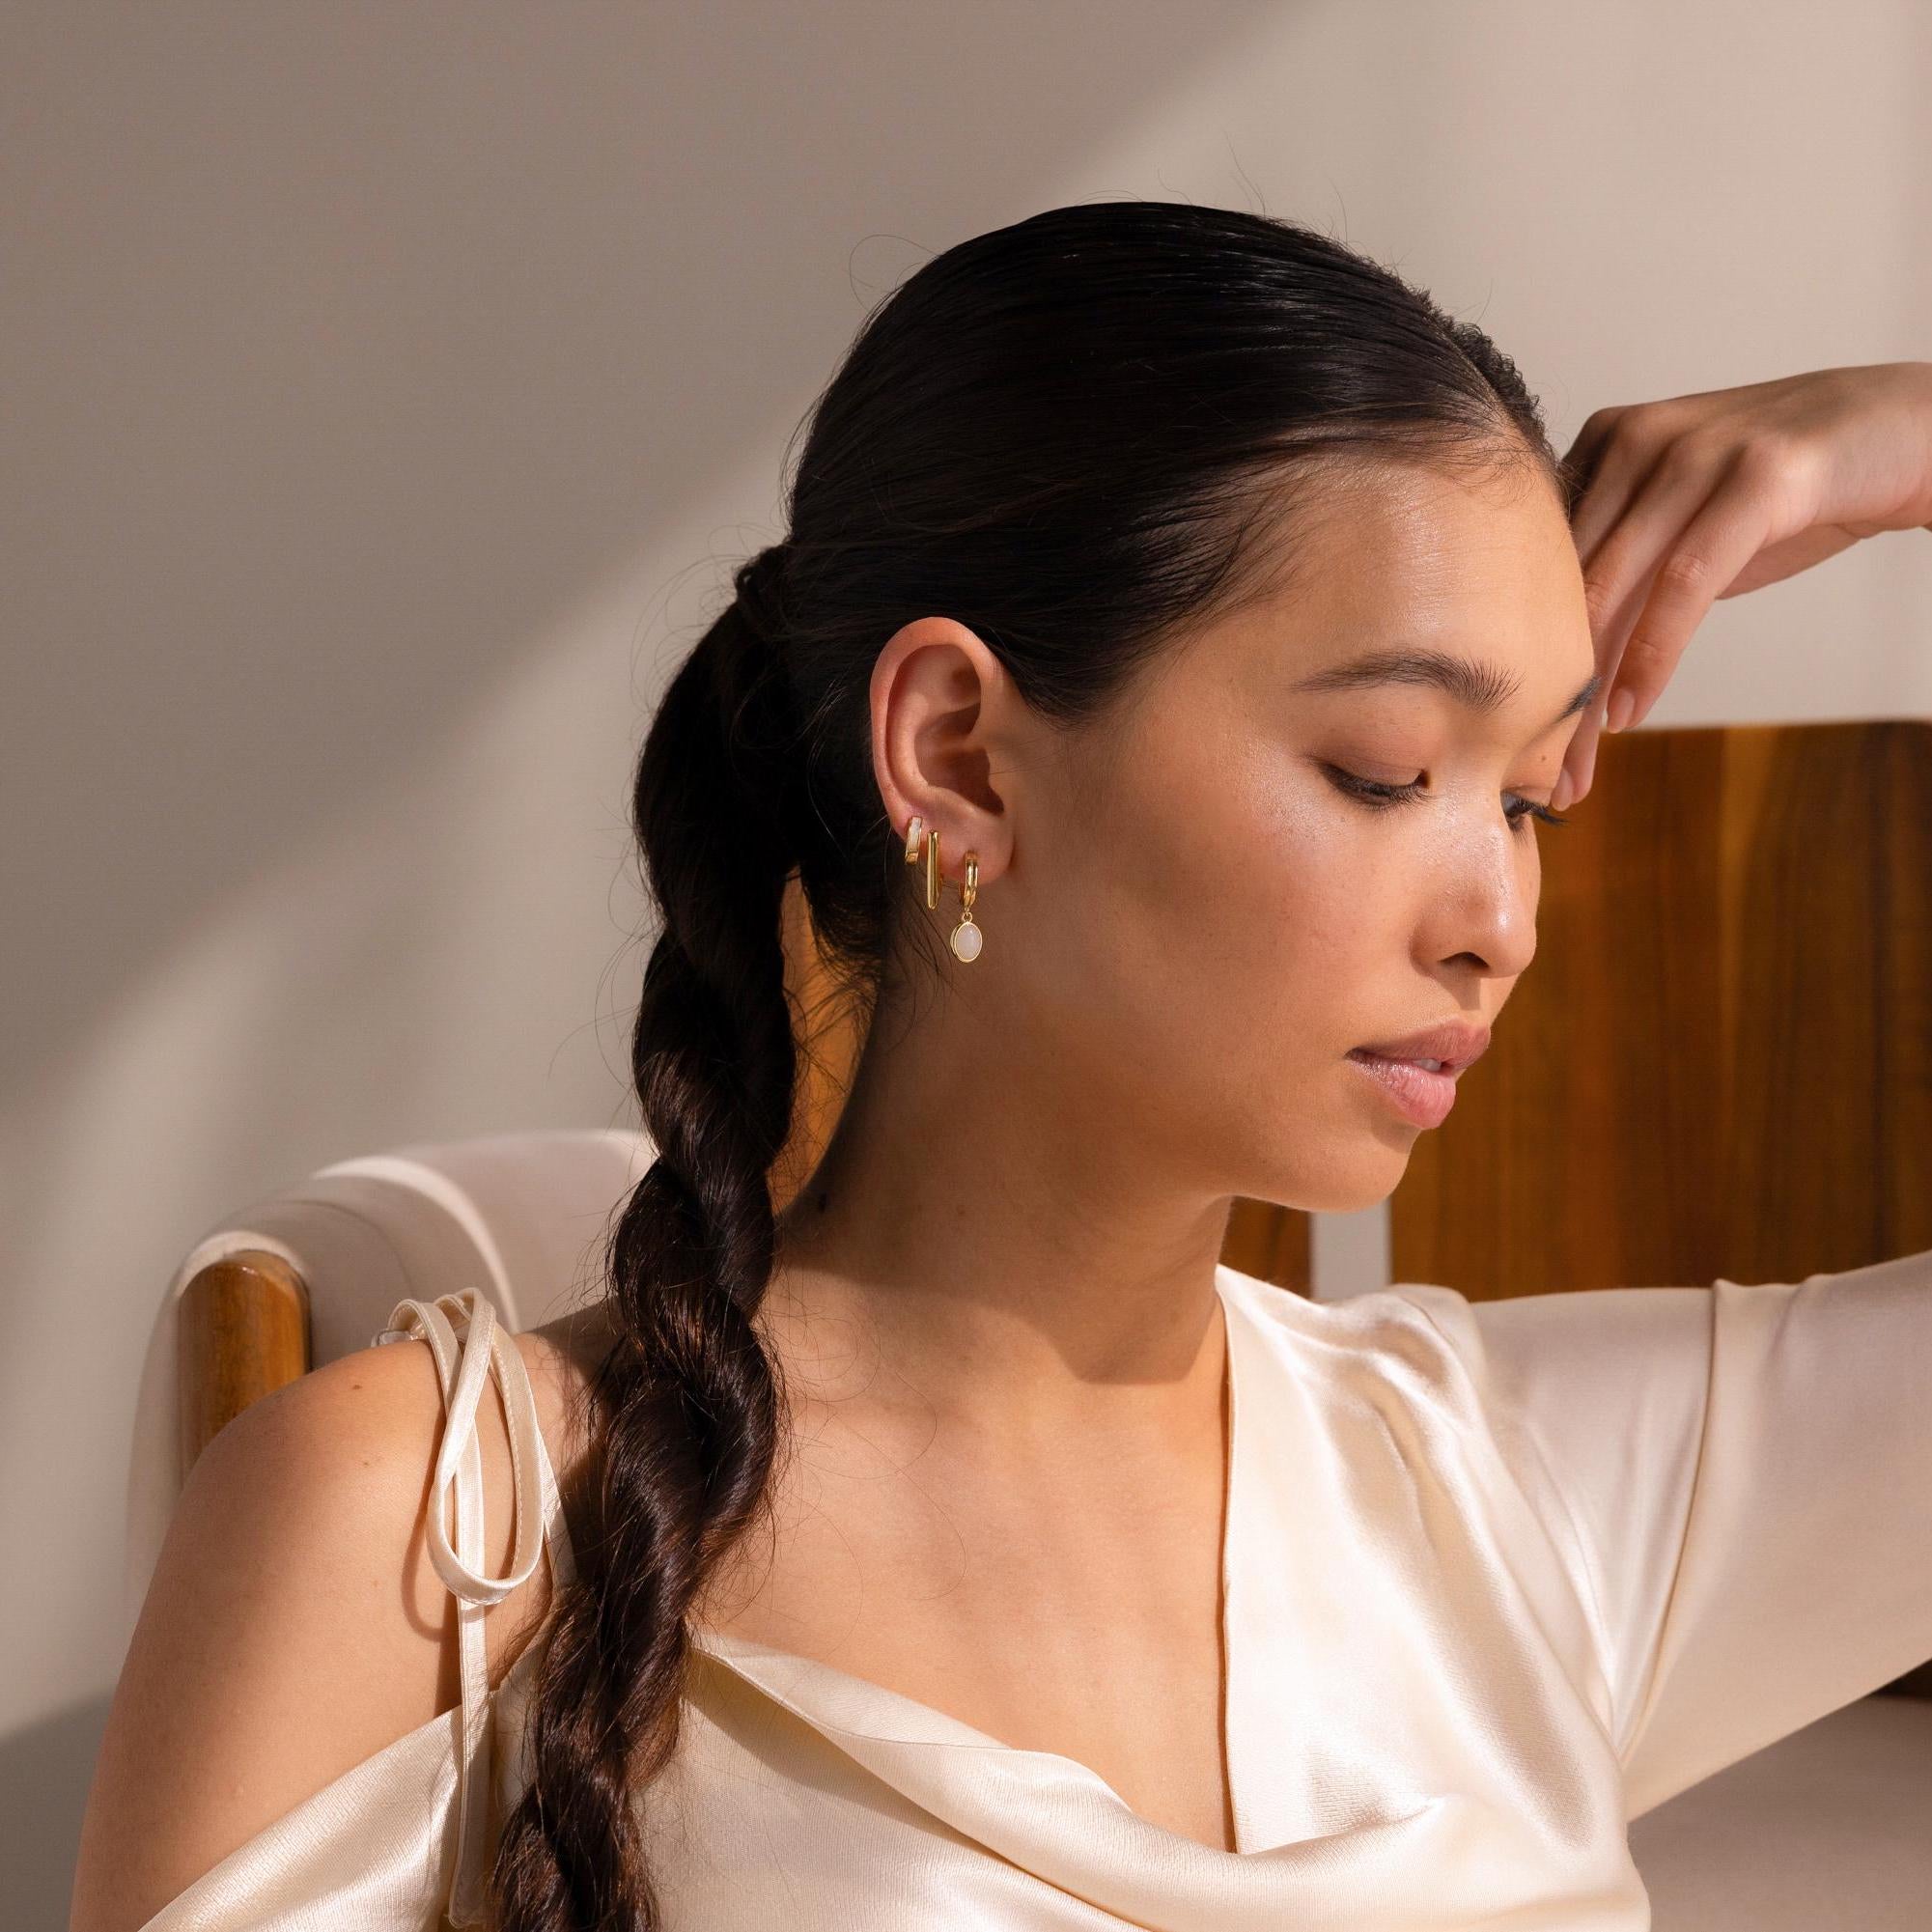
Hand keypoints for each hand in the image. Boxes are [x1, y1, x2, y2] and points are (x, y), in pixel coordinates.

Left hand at [1553, 360, 1931, 808]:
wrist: (1905, 432)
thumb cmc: (1787, 493)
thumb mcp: (1690, 527)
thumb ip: (1625, 568)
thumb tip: (1559, 655)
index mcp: (1606, 444)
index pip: (1542, 564)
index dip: (1518, 655)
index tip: (1511, 735)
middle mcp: (1637, 440)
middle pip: (1568, 585)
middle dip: (1547, 690)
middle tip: (1530, 772)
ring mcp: (1694, 452)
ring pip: (1613, 591)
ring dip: (1589, 693)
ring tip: (1573, 766)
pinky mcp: (1757, 477)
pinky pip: (1684, 581)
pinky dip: (1652, 654)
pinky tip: (1631, 710)